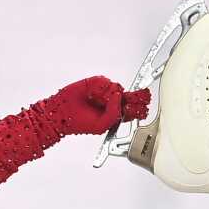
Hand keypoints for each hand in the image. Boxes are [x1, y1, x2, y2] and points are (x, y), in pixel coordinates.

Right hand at [36, 76, 151, 137]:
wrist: (62, 113)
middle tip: (142, 94)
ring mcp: (106, 92)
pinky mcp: (97, 83)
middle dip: (137, 96)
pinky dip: (99, 88)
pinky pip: (105, 82)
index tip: (146, 101)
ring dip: (108, 96)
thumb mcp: (101, 126)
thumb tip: (119, 97)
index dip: (140, 105)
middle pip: (130, 96)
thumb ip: (113, 115)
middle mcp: (113, 102)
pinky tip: (91, 94)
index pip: (132, 109)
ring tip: (95, 101)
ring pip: (117, 88)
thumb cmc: (80, 123)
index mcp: (116, 114)